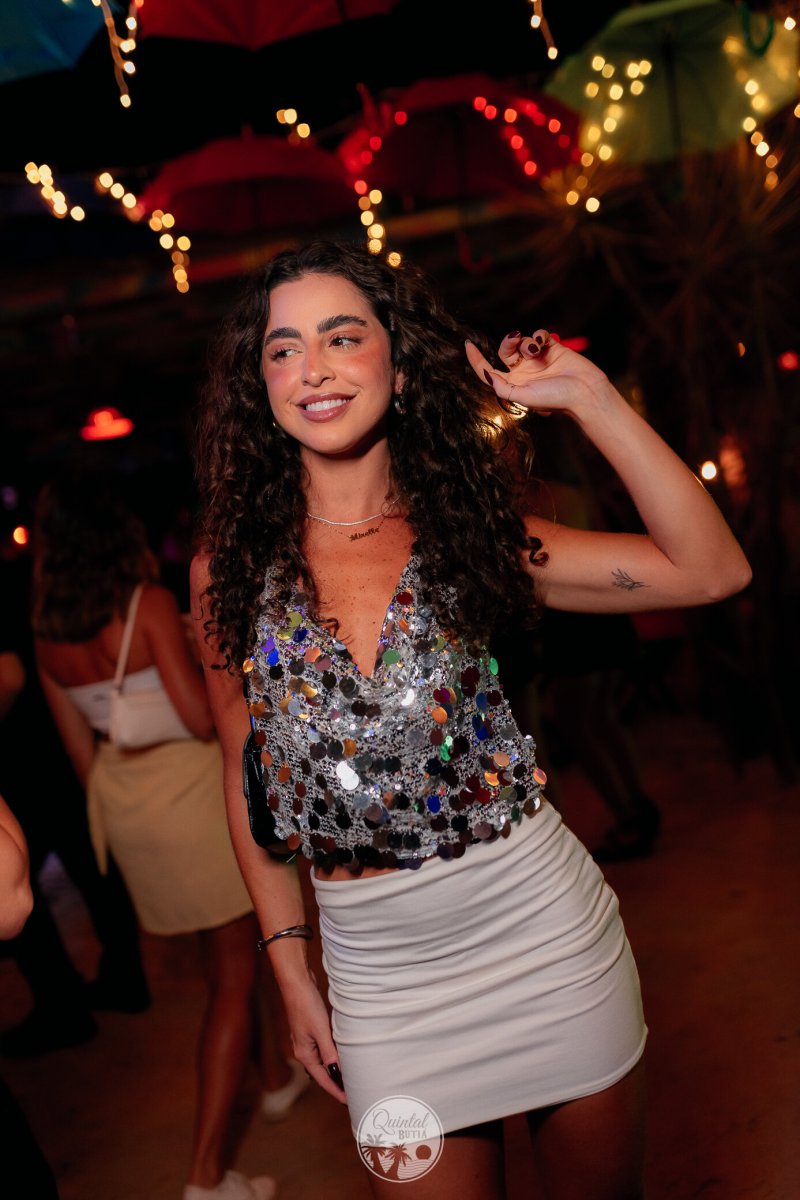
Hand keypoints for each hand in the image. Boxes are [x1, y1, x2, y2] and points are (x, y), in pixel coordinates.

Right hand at [284, 976, 347, 1104]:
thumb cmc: (307, 1006)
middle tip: (352, 1092)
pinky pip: (323, 1050)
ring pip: (322, 1062)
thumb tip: (338, 1073)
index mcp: (305, 1054)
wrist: (297, 984)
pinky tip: (341, 1055)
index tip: (348, 1101)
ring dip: (334, 1070)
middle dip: (335, 1084)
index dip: (336, 1091)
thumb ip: (329, 1053)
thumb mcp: (321, 1030)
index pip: (323, 1079)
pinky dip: (332, 1057)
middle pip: (321, 1074)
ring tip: (349, 1077)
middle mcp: (304, 1051)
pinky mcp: (310, 1031)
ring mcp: (306, 1041)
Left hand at [465, 330, 611, 418]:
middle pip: (505, 351)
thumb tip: (485, 373)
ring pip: (522, 341)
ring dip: (526, 341)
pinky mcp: (552, 348)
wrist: (584, 392)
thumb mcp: (522, 396)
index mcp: (513, 384)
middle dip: (507, 342)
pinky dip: (539, 335)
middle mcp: (524, 371)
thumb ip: (501, 386)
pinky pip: (539, 335)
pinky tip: (544, 341)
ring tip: (537, 349)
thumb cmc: (554, 398)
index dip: (477, 359)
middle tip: (515, 338)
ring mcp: (537, 359)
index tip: (467, 345)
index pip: (489, 371)